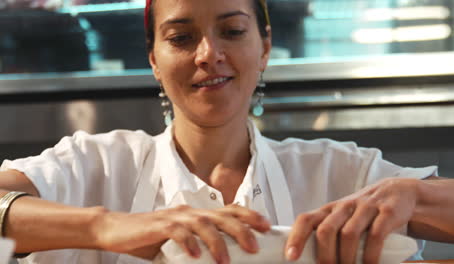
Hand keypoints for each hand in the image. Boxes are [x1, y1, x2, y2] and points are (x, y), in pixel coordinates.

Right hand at [93, 204, 270, 262]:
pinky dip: (188, 243)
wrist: (117, 230)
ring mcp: (175, 217)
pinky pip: (177, 232)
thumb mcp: (180, 241)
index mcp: (197, 214)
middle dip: (241, 229)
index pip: (228, 211)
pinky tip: (195, 256)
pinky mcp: (159, 225)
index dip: (249, 215)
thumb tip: (220, 261)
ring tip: (226, 260)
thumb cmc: (151, 238)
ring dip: (217, 241)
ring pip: (202, 223)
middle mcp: (189, 212)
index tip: (267, 226)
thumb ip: (197, 245)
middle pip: (221, 215)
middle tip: (256, 246)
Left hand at [285, 178, 419, 263]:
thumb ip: (331, 236)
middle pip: (326, 230)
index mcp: (330, 210)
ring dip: (346, 259)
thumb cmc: (366, 213)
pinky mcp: (387, 212)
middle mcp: (344, 206)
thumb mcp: (345, 219)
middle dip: (324, 255)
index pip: (306, 220)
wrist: (400, 192)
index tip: (291, 257)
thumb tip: (314, 260)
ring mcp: (366, 207)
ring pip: (348, 234)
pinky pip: (376, 236)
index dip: (296, 238)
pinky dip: (370, 256)